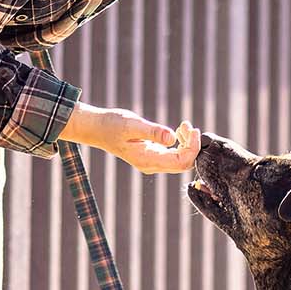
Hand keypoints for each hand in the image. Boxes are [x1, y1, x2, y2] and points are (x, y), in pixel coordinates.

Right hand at [60, 104, 200, 174]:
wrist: (98, 129)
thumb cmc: (112, 125)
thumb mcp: (133, 124)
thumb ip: (153, 132)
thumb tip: (172, 138)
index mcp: (147, 160)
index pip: (181, 162)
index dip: (192, 148)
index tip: (192, 129)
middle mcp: (151, 165)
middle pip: (183, 163)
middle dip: (192, 146)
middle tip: (188, 126)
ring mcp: (153, 162)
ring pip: (180, 160)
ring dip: (187, 144)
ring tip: (183, 126)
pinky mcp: (153, 156)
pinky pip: (174, 155)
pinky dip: (181, 144)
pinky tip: (178, 131)